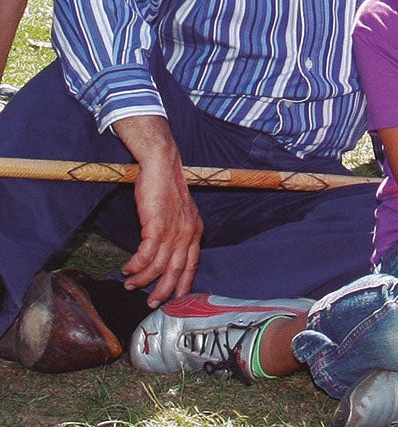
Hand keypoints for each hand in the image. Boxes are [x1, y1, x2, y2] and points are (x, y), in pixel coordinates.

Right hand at [112, 116, 202, 307]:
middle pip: (176, 271)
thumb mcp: (181, 213)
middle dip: (163, 290)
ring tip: (130, 285)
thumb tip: (167, 251)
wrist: (162, 167)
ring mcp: (173, 231)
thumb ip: (179, 232)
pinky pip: (145, 256)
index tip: (177, 298)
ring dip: (142, 279)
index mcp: (195, 231)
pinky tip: (127, 269)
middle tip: (151, 303)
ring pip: (158, 266)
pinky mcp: (156, 227)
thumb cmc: (167, 189)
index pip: (193, 264)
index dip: (185, 283)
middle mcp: (187, 234)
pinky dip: (135, 266)